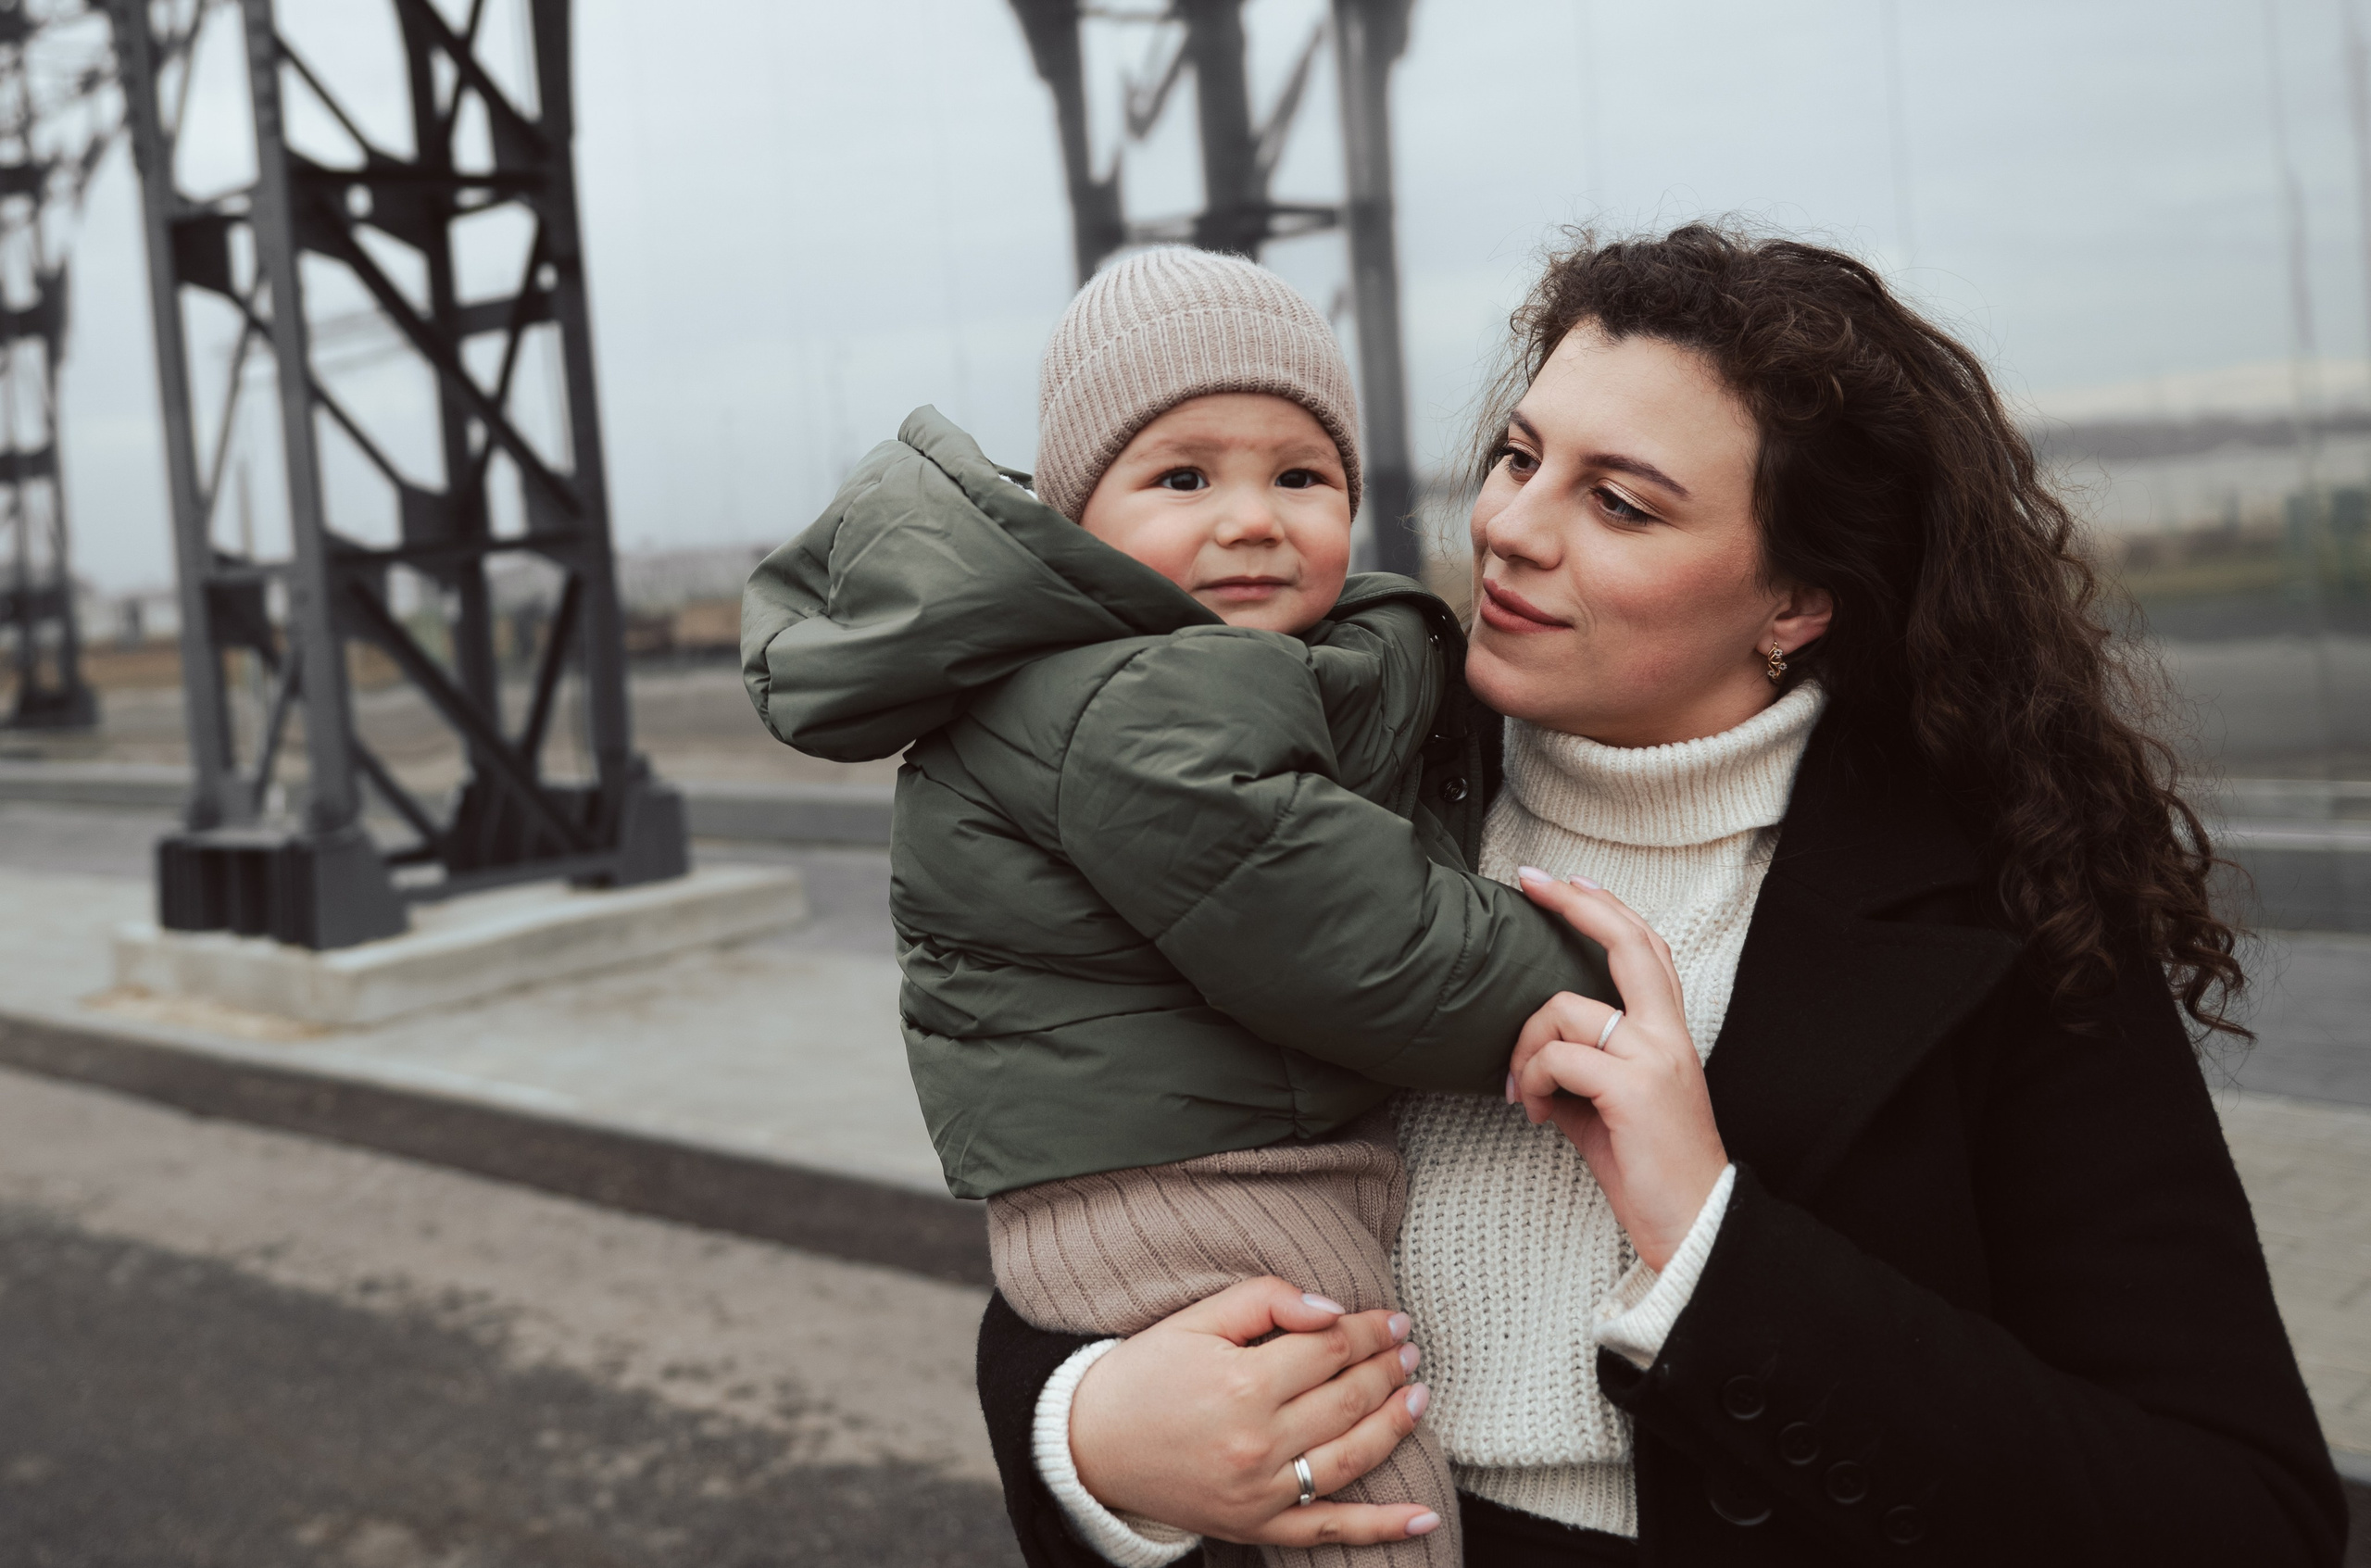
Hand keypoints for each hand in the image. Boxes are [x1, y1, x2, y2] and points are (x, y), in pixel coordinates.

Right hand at [1068, 1276, 1441, 1547]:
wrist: (1089, 1445)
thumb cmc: (1144, 1372)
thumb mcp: (1195, 1318)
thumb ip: (1265, 1300)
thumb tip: (1332, 1310)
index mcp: (1242, 1383)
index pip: (1329, 1349)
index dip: (1368, 1331)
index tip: (1393, 1320)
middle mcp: (1258, 1442)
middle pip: (1348, 1399)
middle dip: (1388, 1370)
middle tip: (1410, 1350)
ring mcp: (1261, 1492)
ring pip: (1351, 1457)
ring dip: (1395, 1425)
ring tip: (1419, 1396)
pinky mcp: (1257, 1526)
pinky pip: (1330, 1529)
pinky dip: (1383, 1527)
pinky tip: (1425, 1516)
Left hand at [1508, 869, 1729, 1271]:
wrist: (1693, 1227)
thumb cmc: (1649, 1171)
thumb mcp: (1607, 1109)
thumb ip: (1576, 1071)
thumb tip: (1527, 1057)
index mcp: (1669, 1033)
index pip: (1645, 948)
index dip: (1606, 908)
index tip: (1565, 881)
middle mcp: (1668, 1036)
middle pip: (1628, 942)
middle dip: (1574, 903)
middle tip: (1529, 880)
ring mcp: (1653, 1059)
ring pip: (1564, 1009)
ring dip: (1524, 1047)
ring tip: (1520, 1090)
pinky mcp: (1631, 1089)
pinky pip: (1557, 1057)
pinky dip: (1529, 1079)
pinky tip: (1531, 1111)